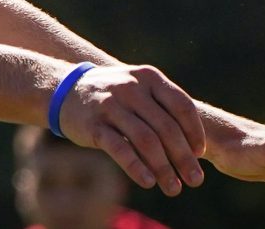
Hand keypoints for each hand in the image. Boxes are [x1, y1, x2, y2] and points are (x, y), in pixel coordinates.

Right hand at [58, 64, 206, 196]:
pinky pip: (120, 149)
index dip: (195, 133)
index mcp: (148, 77)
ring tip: (174, 188)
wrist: (65, 90)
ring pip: (146, 140)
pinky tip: (148, 182)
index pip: (182, 106)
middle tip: (195, 180)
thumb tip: (194, 149)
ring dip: (164, 168)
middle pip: (166, 127)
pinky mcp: (93, 124)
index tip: (200, 155)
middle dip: (184, 158)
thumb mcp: (138, 89)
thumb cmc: (113, 96)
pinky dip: (136, 168)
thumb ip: (163, 109)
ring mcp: (110, 104)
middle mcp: (131, 87)